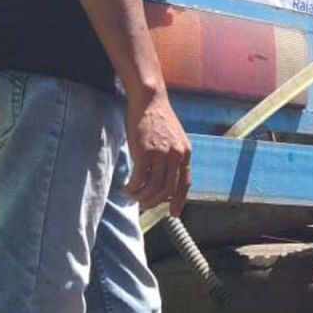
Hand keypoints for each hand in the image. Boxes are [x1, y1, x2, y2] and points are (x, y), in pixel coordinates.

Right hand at [124, 92, 191, 216]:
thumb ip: (173, 156)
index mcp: (185, 153)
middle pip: (168, 189)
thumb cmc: (158, 119)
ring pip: (153, 187)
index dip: (179, 200)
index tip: (173, 213)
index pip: (185, 183)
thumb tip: (165, 176)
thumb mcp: (174, 138)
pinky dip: (132, 187)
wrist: (149, 99)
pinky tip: (127, 188)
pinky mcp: (145, 152)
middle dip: (156, 202)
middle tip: (145, 206)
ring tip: (134, 197)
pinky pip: (139, 178)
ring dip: (142, 197)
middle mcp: (176, 155)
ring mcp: (161, 154)